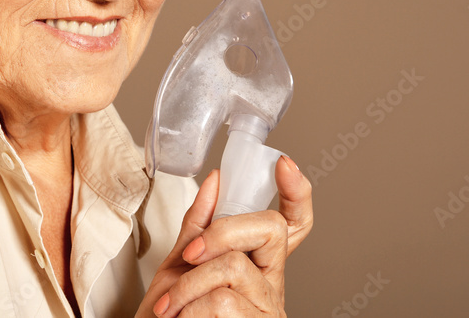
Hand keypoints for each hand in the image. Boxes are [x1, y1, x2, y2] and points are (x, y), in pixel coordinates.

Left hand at [135, 156, 313, 316]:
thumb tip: (214, 181)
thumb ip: (198, 227)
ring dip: (189, 285)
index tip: (285, 166)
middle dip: (221, 233)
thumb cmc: (171, 316)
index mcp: (256, 264)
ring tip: (171, 307)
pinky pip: (223, 302)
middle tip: (189, 256)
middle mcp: (271, 284)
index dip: (296, 194)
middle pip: (269, 230)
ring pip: (234, 267)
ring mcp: (268, 309)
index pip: (290, 225)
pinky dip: (189, 309)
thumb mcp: (179, 266)